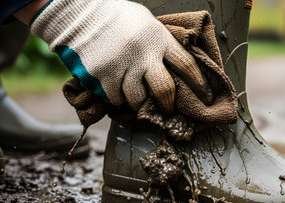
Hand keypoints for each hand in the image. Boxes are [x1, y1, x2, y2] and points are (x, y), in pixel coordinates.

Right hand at [29, 0, 210, 112]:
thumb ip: (160, 42)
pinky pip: (115, 98)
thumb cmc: (117, 17)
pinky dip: (117, 99)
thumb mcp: (146, 23)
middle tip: (169, 109)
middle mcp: (144, 53)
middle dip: (169, 104)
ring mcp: (123, 65)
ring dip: (139, 103)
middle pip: (165, 90)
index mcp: (159, 38)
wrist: (80, 13)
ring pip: (138, 99)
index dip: (198, 83)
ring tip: (138, 100)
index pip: (186, 64)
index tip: (204, 94)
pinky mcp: (102, 75)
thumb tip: (175, 64)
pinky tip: (117, 92)